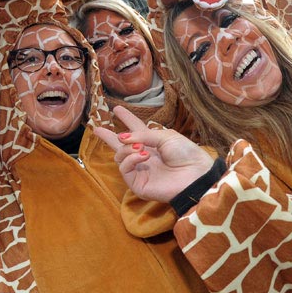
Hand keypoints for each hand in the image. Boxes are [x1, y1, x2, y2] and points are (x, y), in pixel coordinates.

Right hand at [93, 105, 214, 201]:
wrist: (195, 175)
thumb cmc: (186, 154)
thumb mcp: (165, 136)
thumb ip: (142, 134)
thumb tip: (122, 137)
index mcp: (153, 143)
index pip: (135, 130)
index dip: (127, 119)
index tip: (117, 109)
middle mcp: (144, 156)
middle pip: (121, 146)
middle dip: (108, 137)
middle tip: (96, 129)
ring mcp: (140, 170)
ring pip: (119, 156)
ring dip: (127, 148)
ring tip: (140, 147)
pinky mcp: (137, 183)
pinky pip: (124, 168)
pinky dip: (131, 159)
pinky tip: (143, 155)